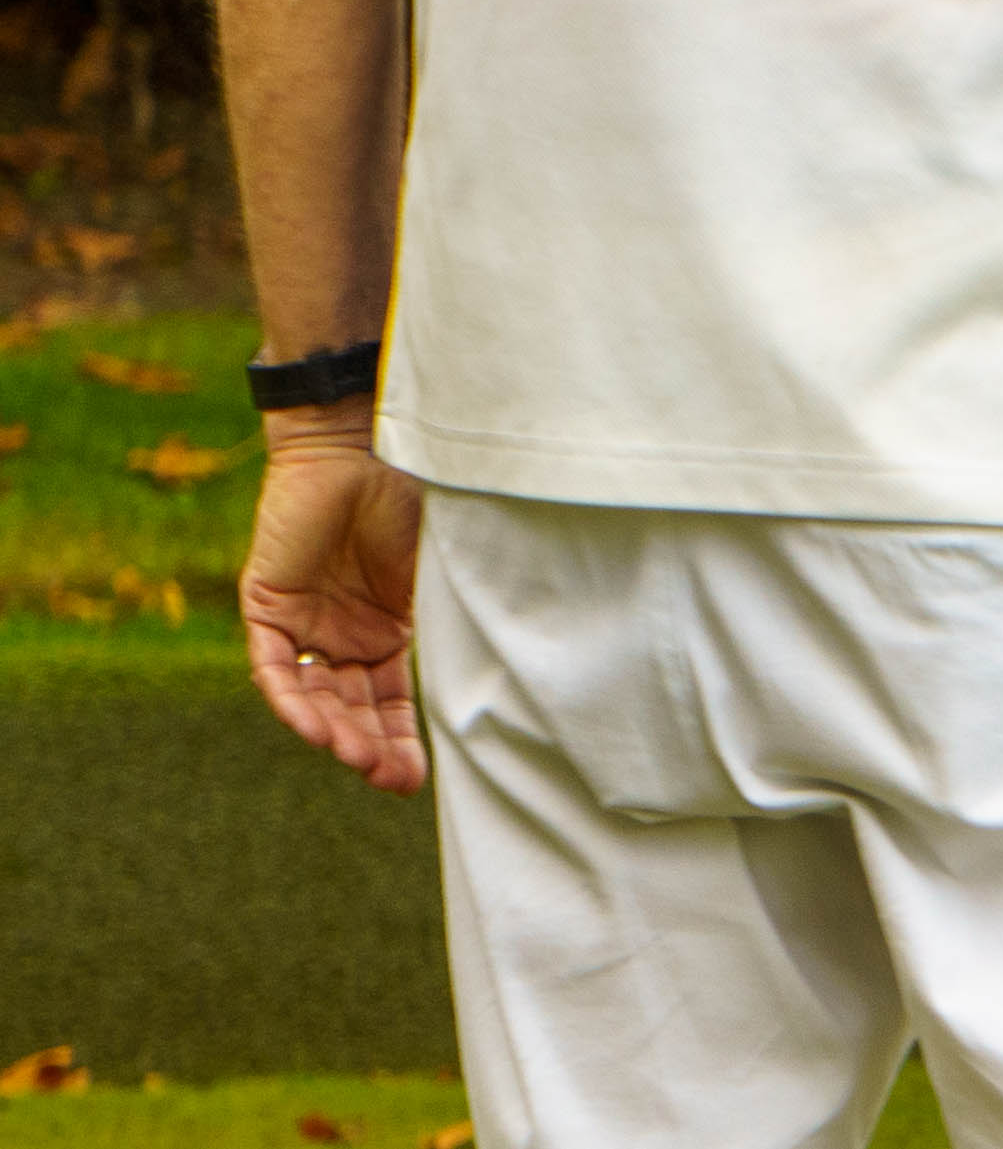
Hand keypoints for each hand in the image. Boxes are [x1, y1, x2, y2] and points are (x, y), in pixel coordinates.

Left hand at [242, 409, 425, 795]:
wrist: (368, 442)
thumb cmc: (419, 495)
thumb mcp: (445, 569)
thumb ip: (459, 616)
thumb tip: (512, 673)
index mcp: (387, 626)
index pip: (389, 702)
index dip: (400, 742)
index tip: (413, 783)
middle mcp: (342, 633)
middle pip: (350, 708)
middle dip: (368, 747)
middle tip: (386, 779)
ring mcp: (304, 621)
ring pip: (310, 696)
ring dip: (332, 730)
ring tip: (357, 758)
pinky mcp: (267, 604)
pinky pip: (272, 666)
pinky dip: (290, 698)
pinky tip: (313, 727)